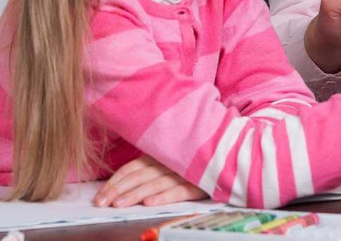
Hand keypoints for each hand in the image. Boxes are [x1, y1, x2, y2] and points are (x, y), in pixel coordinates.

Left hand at [93, 155, 207, 207]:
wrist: (224, 152)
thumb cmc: (190, 159)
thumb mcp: (168, 158)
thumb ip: (148, 166)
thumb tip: (120, 182)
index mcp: (159, 154)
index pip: (131, 168)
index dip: (114, 182)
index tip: (99, 196)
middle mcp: (168, 162)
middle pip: (138, 176)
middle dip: (118, 190)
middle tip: (102, 203)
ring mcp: (183, 172)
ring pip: (155, 184)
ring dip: (136, 194)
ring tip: (120, 204)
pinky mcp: (197, 183)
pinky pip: (179, 191)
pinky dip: (164, 196)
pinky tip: (150, 203)